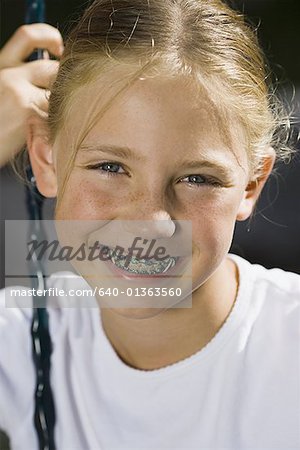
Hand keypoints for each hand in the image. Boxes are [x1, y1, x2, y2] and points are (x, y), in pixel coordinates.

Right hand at [0, 24, 62, 167]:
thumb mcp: (3, 94)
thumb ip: (23, 80)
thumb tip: (54, 70)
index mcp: (1, 67)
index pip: (27, 36)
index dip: (49, 36)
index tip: (59, 48)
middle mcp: (8, 76)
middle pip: (52, 68)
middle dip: (62, 85)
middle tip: (63, 101)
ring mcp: (19, 94)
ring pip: (58, 93)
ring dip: (61, 108)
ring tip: (49, 124)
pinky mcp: (29, 114)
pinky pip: (57, 114)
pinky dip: (57, 125)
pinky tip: (47, 136)